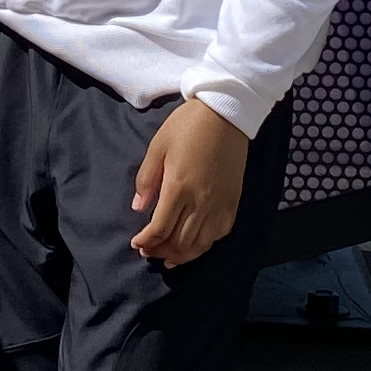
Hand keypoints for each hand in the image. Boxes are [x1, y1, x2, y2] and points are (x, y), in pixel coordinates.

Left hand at [129, 97, 252, 266]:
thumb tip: (138, 208)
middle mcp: (200, 200)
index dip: (146, 241)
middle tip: (148, 253)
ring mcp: (220, 203)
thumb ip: (146, 179)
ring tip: (168, 257)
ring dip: (182, 254)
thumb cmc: (187, 125)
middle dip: (160, 251)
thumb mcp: (158, 146)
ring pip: (201, 243)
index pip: (160, 228)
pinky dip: (205, 244)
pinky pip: (219, 233)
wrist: (225, 113)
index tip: (136, 244)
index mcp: (178, 186)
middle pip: (179, 241)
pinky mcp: (233, 201)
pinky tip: (195, 243)